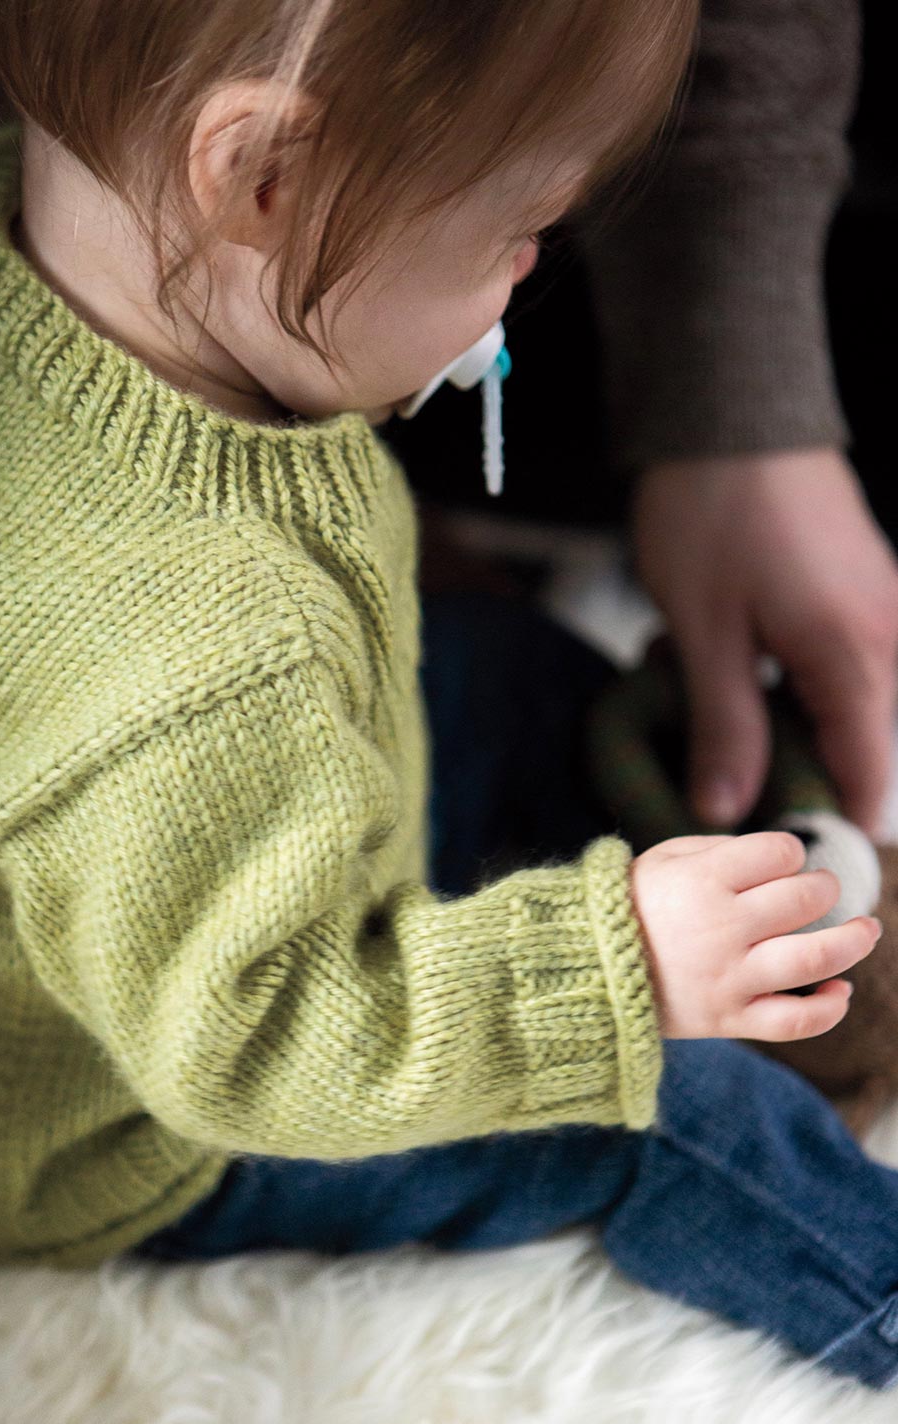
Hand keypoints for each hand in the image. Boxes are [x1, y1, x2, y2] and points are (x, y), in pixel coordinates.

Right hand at [631, 831, 881, 1040]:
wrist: (585, 971)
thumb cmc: (631, 906)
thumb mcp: (664, 858)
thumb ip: (723, 850)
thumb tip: (784, 858)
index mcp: (702, 881)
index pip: (780, 853)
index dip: (789, 852)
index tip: (780, 860)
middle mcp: (721, 928)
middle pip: (805, 899)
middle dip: (824, 888)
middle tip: (818, 890)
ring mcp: (729, 977)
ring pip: (815, 959)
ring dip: (854, 941)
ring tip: (866, 930)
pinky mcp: (730, 1018)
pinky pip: (794, 1021)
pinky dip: (829, 1008)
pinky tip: (840, 990)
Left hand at [633, 449, 897, 836]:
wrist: (732, 411)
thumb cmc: (713, 513)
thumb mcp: (703, 633)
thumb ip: (724, 728)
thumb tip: (725, 809)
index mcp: (856, 658)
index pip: (867, 780)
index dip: (827, 824)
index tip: (778, 852)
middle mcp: (889, 640)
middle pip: (864, 750)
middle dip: (795, 774)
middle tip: (719, 766)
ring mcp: (884, 613)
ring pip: (849, 711)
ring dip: (787, 726)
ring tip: (714, 700)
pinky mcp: (864, 594)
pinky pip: (842, 669)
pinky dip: (792, 685)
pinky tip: (733, 665)